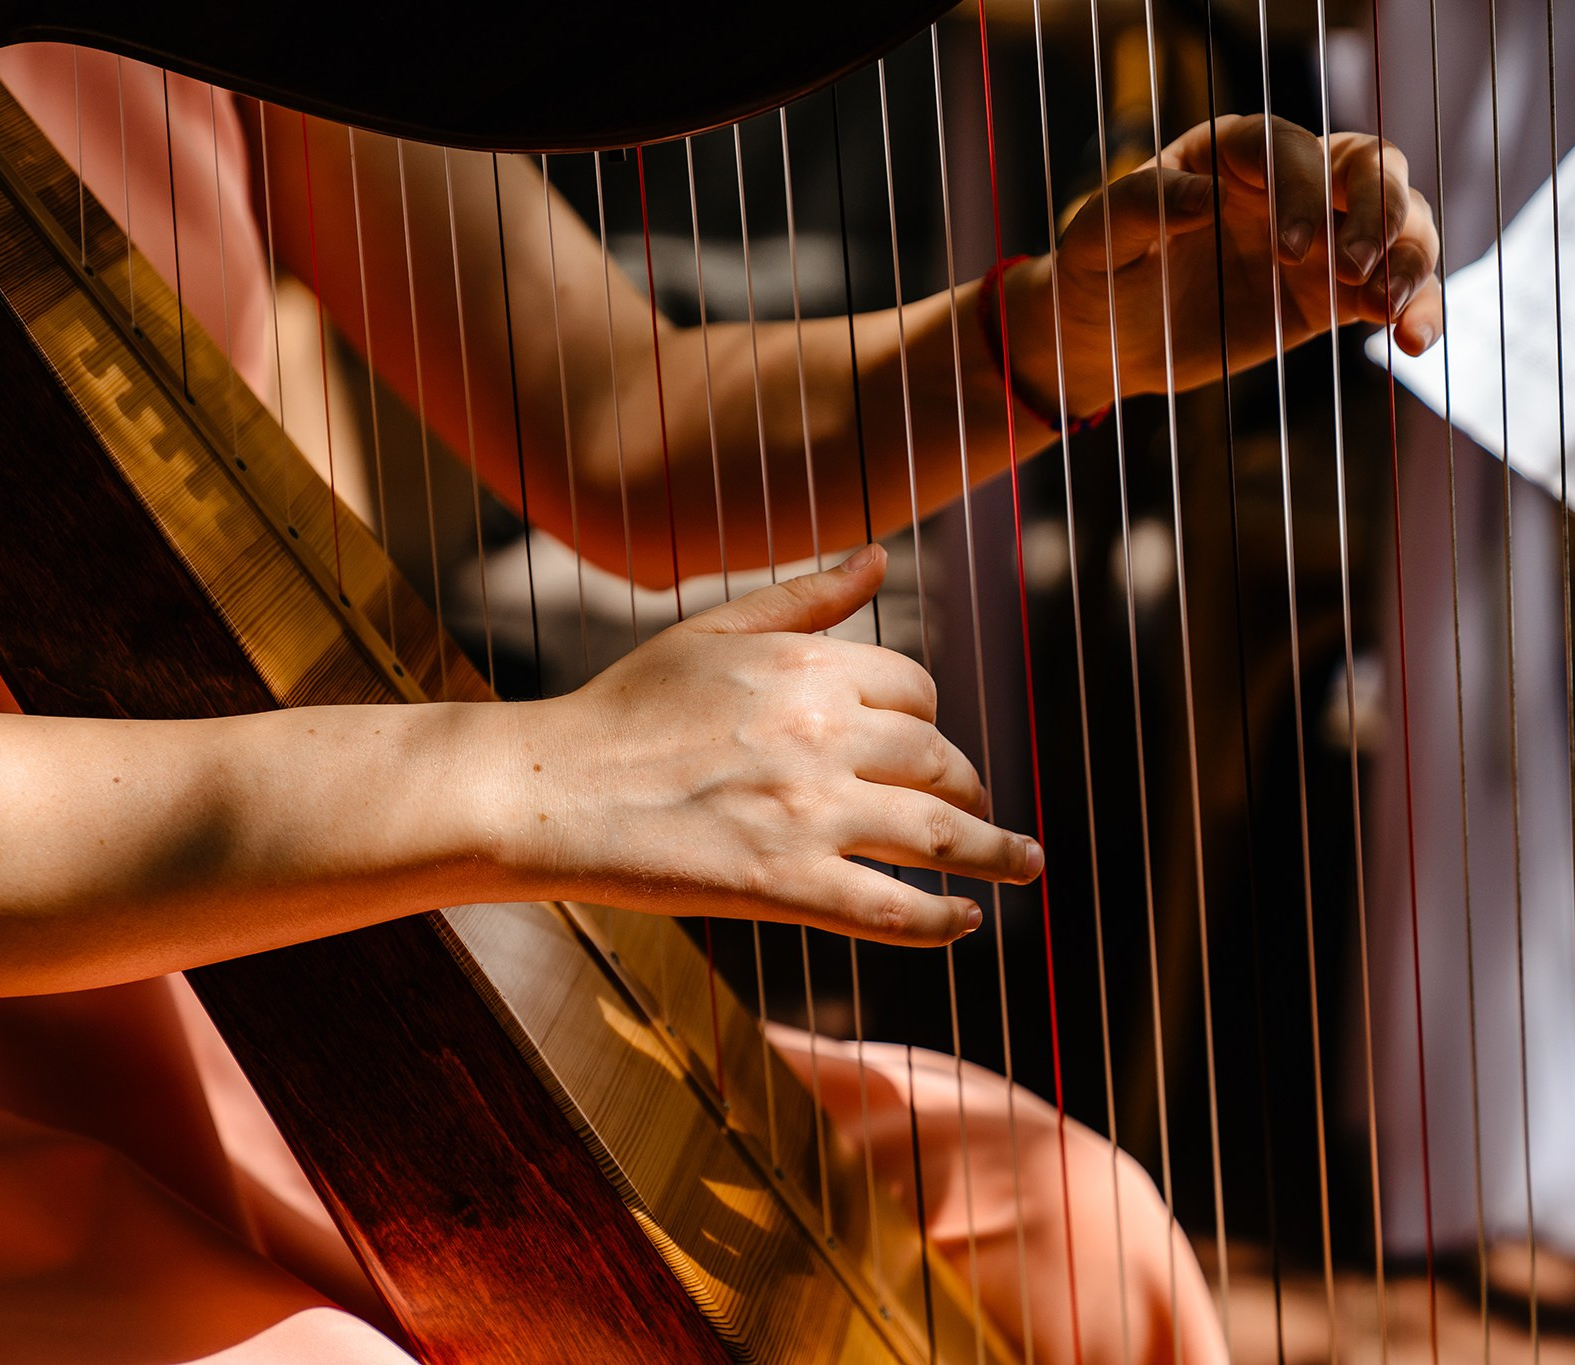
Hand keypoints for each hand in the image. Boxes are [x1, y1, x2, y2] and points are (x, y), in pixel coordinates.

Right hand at [499, 546, 1038, 943]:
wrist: (548, 789)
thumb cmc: (620, 709)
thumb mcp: (711, 631)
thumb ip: (804, 596)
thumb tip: (879, 556)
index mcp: (806, 666)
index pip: (916, 689)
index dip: (929, 719)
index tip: (927, 746)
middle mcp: (821, 734)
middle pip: (938, 760)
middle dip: (967, 787)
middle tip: (975, 812)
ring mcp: (807, 813)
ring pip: (937, 834)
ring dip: (996, 853)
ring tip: (1026, 865)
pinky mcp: (784, 884)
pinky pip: (891, 909)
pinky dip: (944, 919)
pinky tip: (970, 923)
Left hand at [1014, 113, 1442, 407]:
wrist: (1105, 338)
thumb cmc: (1096, 273)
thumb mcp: (1096, 238)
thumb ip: (1140, 208)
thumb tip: (1200, 199)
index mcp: (1230, 154)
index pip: (1288, 147)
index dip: (1301, 188)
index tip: (1291, 248)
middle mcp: (1287, 185)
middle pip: (1367, 168)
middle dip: (1376, 211)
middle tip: (1353, 270)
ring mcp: (1318, 238)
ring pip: (1398, 223)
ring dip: (1411, 258)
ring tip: (1391, 310)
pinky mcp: (1328, 296)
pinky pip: (1390, 291)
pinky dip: (1414, 308)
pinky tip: (1414, 340)